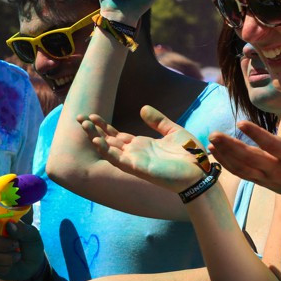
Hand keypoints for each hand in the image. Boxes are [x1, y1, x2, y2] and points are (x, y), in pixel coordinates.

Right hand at [0, 221, 44, 280]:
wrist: (33, 265)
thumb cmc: (30, 245)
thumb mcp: (32, 235)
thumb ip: (22, 229)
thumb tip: (9, 224)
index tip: (3, 231)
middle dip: (4, 245)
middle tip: (17, 245)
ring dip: (8, 258)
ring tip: (17, 256)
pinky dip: (5, 268)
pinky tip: (11, 265)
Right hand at [78, 106, 205, 192]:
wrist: (202, 172)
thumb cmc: (190, 156)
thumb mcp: (174, 131)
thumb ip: (158, 121)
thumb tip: (143, 108)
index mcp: (141, 145)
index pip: (116, 134)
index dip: (103, 125)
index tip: (92, 115)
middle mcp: (134, 153)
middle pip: (108, 140)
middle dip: (93, 129)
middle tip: (79, 117)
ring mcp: (135, 161)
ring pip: (109, 148)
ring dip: (96, 137)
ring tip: (84, 125)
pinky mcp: (138, 167)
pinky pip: (118, 159)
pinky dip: (107, 150)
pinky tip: (97, 141)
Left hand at [209, 108, 280, 201]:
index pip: (271, 145)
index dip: (256, 135)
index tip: (240, 123)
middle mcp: (278, 168)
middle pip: (250, 158)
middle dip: (230, 147)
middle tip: (214, 134)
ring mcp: (267, 177)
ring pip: (242, 168)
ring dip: (224, 156)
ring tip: (211, 142)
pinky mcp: (261, 182)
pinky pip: (242, 174)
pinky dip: (227, 165)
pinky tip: (215, 153)